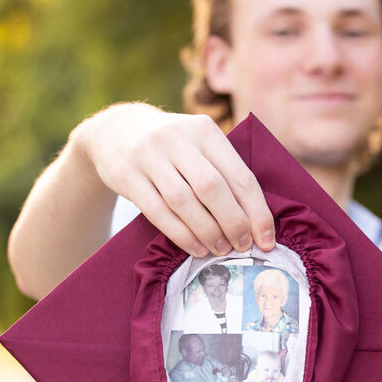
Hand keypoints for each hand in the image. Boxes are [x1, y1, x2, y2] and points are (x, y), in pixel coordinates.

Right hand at [73, 103, 275, 257]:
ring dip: (207, 231)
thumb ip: (224, 170)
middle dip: (233, 223)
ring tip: (221, 250)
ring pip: (184, 201)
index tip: (267, 239)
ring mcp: (149, 156)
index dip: (257, 211)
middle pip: (212, 188)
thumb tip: (257, 220)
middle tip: (243, 246)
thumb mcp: (198, 143)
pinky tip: (196, 248)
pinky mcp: (126, 175)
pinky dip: (181, 234)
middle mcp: (177, 138)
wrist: (115, 131)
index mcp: (205, 130)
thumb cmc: (172, 147)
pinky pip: (158, 212)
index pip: (240, 175)